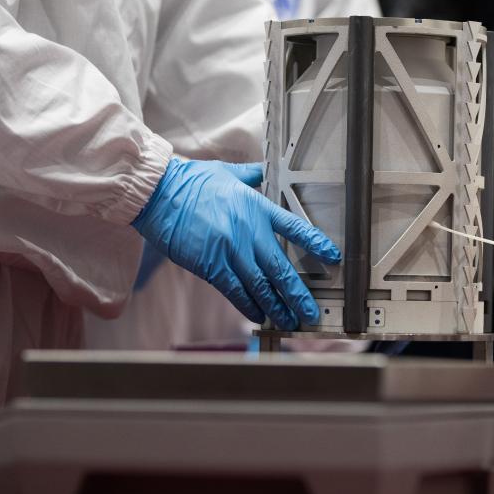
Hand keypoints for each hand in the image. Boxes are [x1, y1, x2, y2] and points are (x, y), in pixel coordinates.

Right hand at [132, 157, 340, 329]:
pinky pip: (235, 291)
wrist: (159, 193)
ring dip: (277, 307)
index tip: (333, 256)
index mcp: (257, 208)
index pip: (295, 228)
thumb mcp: (227, 172)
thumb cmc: (191, 181)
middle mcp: (249, 233)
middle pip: (281, 269)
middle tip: (310, 311)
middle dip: (298, 294)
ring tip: (289, 321)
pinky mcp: (211, 266)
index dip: (316, 244)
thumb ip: (250, 176)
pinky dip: (249, 306)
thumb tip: (261, 171)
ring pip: (261, 286)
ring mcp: (231, 251)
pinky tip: (259, 316)